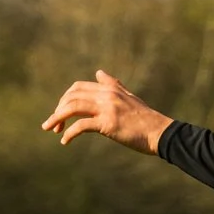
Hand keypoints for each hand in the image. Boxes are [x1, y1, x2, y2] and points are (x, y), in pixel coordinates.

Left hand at [42, 71, 171, 153]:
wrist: (161, 133)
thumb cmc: (145, 119)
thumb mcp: (129, 97)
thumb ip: (113, 84)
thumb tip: (99, 73)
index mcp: (110, 88)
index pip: (78, 87)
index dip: (65, 99)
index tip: (61, 113)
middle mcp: (107, 95)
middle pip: (72, 96)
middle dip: (58, 110)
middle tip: (52, 125)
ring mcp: (107, 108)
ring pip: (72, 107)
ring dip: (57, 118)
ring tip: (52, 130)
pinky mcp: (108, 124)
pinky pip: (81, 126)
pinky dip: (69, 133)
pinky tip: (65, 141)